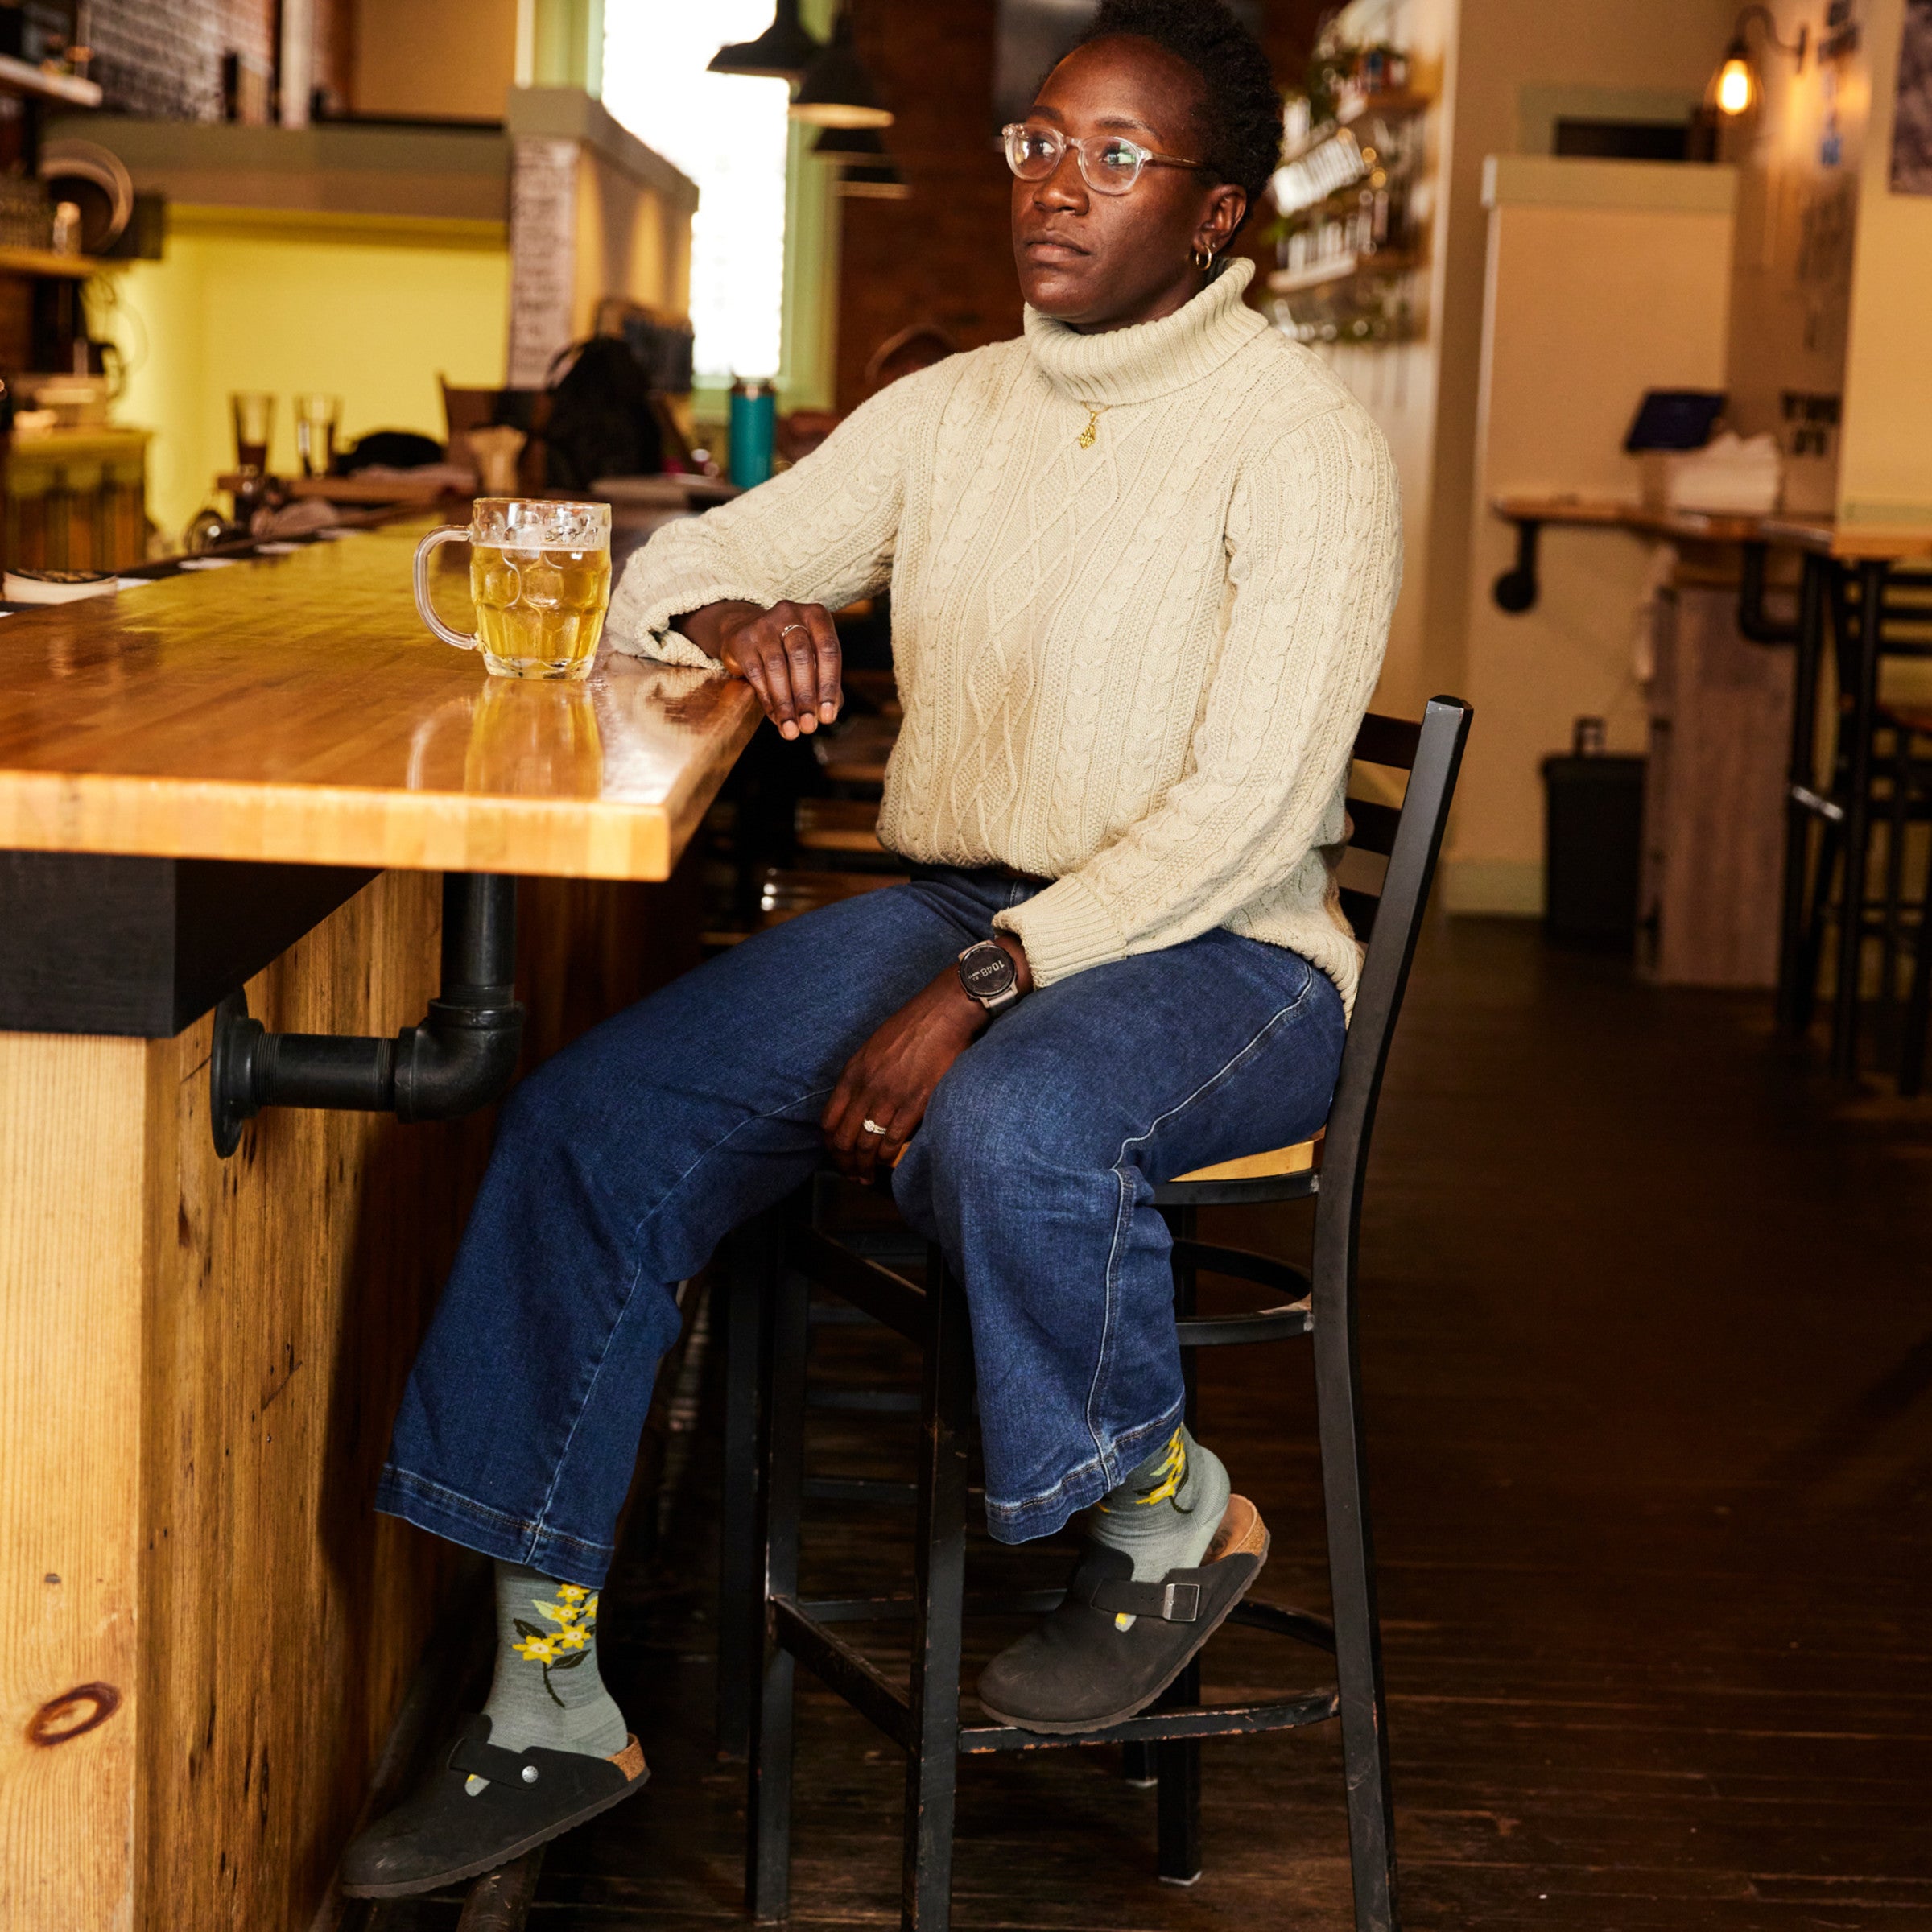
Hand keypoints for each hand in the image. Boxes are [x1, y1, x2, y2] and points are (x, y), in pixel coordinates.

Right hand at [680, 598, 841, 739]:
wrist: (747, 634)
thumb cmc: (789, 651)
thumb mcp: (812, 660)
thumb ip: (825, 683)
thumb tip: (827, 714)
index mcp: (817, 616)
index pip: (829, 651)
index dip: (829, 686)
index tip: (827, 717)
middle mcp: (790, 613)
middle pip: (802, 658)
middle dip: (806, 697)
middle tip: (808, 727)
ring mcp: (764, 624)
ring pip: (777, 667)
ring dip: (785, 703)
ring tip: (791, 729)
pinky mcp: (742, 639)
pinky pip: (756, 672)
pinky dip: (767, 698)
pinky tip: (775, 717)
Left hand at [822, 938, 1031, 1182]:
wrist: (944, 1013)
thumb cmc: (912, 1027)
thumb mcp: (874, 1047)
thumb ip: (862, 1076)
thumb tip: (858, 1103)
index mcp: (853, 1072)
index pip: (829, 1120)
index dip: (830, 1145)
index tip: (838, 1155)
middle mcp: (866, 1086)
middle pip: (844, 1138)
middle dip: (845, 1163)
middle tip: (852, 1174)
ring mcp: (890, 1096)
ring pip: (866, 1144)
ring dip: (864, 1166)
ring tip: (867, 1177)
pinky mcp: (916, 1103)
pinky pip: (894, 1140)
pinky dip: (888, 1157)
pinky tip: (888, 1163)